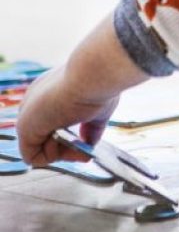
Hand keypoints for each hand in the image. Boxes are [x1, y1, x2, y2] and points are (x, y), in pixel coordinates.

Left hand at [16, 11, 148, 166]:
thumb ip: (90, 127)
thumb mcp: (98, 110)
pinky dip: (52, 157)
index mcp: (52, 92)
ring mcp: (29, 113)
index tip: (88, 142)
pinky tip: (69, 144)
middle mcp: (37, 101)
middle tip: (84, 152)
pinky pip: (32, 155)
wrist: (94, 74)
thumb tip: (90, 143)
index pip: (54, 122)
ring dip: (61, 153)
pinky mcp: (25, 126)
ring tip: (80, 148)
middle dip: (66, 148)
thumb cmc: (100, 85)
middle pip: (45, 136)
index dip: (71, 136)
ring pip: (39, 147)